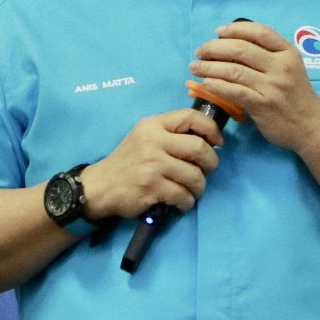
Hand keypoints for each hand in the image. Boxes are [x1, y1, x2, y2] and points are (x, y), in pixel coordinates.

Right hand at [80, 108, 224, 219]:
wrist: (101, 186)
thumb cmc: (129, 160)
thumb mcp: (145, 137)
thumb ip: (171, 133)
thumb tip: (209, 138)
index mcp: (153, 125)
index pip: (190, 117)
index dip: (211, 128)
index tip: (218, 142)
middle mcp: (153, 141)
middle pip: (199, 148)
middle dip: (211, 163)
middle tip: (206, 171)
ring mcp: (152, 165)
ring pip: (195, 176)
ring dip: (199, 187)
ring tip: (192, 190)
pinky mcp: (152, 188)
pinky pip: (184, 196)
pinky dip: (187, 202)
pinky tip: (181, 202)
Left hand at [188, 21, 319, 153]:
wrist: (313, 128)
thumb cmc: (297, 96)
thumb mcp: (291, 68)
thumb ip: (269, 56)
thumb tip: (231, 45)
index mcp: (288, 53)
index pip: (259, 31)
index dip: (235, 29)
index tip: (218, 31)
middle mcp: (281, 66)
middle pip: (241, 48)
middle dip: (214, 47)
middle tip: (200, 51)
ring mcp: (272, 86)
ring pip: (233, 69)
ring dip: (209, 67)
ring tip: (195, 67)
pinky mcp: (263, 105)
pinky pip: (234, 91)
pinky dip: (216, 85)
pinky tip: (205, 83)